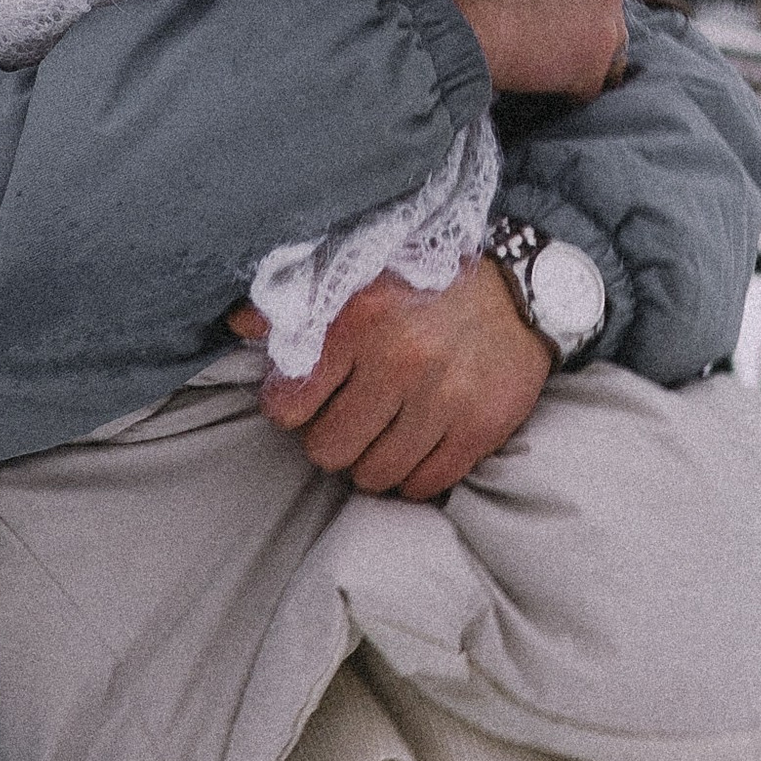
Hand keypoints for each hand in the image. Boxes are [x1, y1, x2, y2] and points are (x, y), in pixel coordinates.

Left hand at [233, 260, 554, 498]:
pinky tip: (414, 448)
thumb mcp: (356, 276)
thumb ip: (295, 303)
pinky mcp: (481, 427)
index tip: (303, 402)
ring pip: (374, 476)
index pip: (288, 406)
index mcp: (359, 320)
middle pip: (328, 451)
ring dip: (370, 462)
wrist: (521, 288)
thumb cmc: (426, 284)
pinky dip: (413, 476)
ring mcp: (445, 399)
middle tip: (346, 421)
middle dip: (330, 441)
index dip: (289, 409)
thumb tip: (238, 324)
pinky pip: (425, 484)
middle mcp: (401, 360)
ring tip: (381, 435)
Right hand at [439, 0, 626, 102]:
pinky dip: (569, 87)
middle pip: (605, 7)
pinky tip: (543, 83)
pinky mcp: (593, 65)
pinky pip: (589, 85)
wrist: (462, 19)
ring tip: (545, 60)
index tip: (550, 1)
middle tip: (543, 30)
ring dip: (581, 53)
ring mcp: (606, 25)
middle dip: (580, 19)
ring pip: (606, 45)